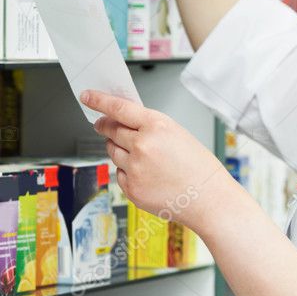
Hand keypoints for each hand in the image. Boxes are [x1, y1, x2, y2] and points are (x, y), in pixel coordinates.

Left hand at [80, 90, 228, 231]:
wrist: (209, 198)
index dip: (99, 101)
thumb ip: (149, 126)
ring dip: (119, 149)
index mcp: (157, 126)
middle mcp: (142, 146)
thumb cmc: (199, 167)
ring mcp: (134, 168)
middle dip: (105, 126)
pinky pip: (119, 173)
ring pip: (112, 151)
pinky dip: (127, 171)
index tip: (87, 97)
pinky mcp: (131, 188)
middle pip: (111, 130)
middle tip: (102, 124)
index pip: (118, 108)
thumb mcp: (177, 134)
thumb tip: (123, 121)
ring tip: (141, 156)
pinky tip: (147, 174)